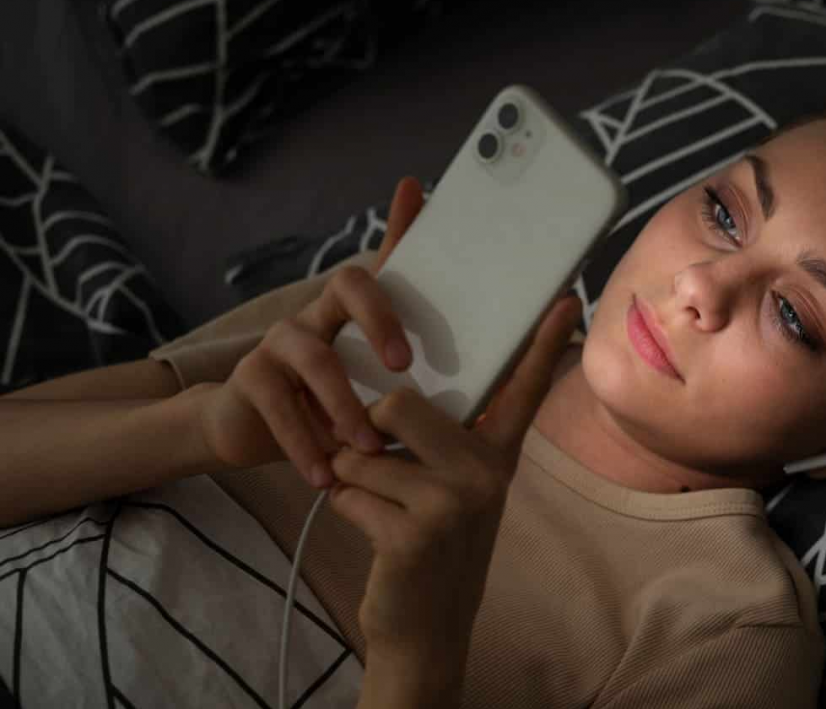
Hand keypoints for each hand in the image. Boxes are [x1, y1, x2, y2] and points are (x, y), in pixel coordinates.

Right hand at [195, 177, 425, 486]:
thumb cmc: (333, 404)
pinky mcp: (252, 378)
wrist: (254, 434)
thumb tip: (502, 359)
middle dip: (379, 317)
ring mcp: (281, 341)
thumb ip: (429, 373)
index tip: (415, 190)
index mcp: (358, 311)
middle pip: (349, 283)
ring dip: (344, 404)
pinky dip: (305, 442)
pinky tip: (324, 474)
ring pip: (315, 357)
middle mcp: (320, 312)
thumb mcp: (382, 389)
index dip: (400, 222)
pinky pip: (280, 404)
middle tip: (404, 365)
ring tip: (366, 445)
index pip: (387, 261)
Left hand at [326, 291, 580, 664]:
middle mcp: (486, 473)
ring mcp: (453, 504)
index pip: (523, 389)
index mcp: (498, 454)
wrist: (426, 627)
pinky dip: (344, 511)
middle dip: (367, 433)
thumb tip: (393, 393)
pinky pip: (346, 491)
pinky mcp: (415, 534)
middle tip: (379, 464)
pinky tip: (376, 536)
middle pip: (397, 405)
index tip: (568, 297)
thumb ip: (439, 441)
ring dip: (351, 481)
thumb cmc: (428, 542)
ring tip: (382, 510)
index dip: (543, 342)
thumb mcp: (452, 489)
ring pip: (360, 452)